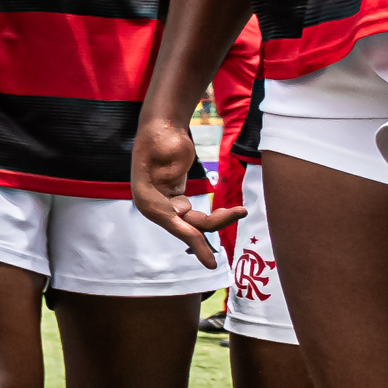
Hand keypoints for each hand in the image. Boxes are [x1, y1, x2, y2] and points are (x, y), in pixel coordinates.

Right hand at [131, 115, 243, 266]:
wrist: (161, 126)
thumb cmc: (161, 137)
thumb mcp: (165, 152)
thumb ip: (169, 177)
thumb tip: (179, 211)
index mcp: (147, 200)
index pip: (174, 225)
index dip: (193, 241)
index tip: (211, 261)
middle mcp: (155, 206)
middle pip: (186, 226)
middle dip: (214, 224)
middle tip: (240, 212)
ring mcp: (165, 205)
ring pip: (194, 223)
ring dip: (218, 220)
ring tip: (241, 210)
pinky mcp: (176, 200)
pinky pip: (195, 217)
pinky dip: (213, 217)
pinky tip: (230, 211)